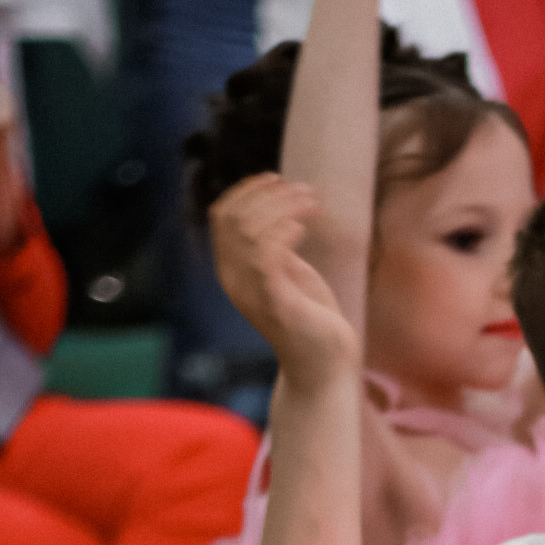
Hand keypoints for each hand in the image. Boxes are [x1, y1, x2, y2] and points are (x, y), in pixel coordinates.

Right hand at [211, 173, 357, 376]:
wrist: (323, 365)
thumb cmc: (310, 316)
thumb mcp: (287, 272)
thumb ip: (275, 244)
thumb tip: (280, 207)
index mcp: (232, 269)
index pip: (222, 215)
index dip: (246, 190)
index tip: (277, 179)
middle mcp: (234, 279)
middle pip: (234, 217)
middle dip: (270, 193)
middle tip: (306, 191)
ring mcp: (251, 291)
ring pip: (249, 230)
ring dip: (284, 206)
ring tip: (314, 203)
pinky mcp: (274, 302)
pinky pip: (266, 254)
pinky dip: (284, 230)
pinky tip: (304, 226)